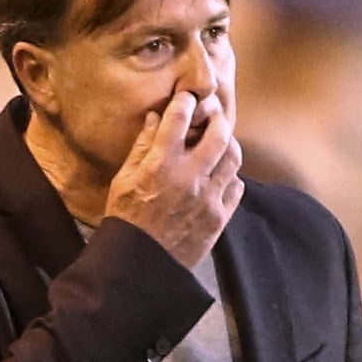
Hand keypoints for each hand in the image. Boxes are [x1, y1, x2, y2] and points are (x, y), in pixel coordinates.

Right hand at [105, 90, 243, 267]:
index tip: (187, 98)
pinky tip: (220, 177)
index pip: (180, 118)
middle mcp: (189, 177)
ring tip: (220, 145)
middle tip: (213, 117)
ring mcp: (208, 198)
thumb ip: (142, 147)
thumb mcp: (124, 179)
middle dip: (218, 119)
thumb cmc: (126, 218)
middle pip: (219, 134)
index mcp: (161, 164)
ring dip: (228, 146)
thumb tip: (156, 118)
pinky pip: (237, 187)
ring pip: (233, 159)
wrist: (139, 263)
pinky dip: (231, 177)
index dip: (185, 102)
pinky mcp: (219, 217)